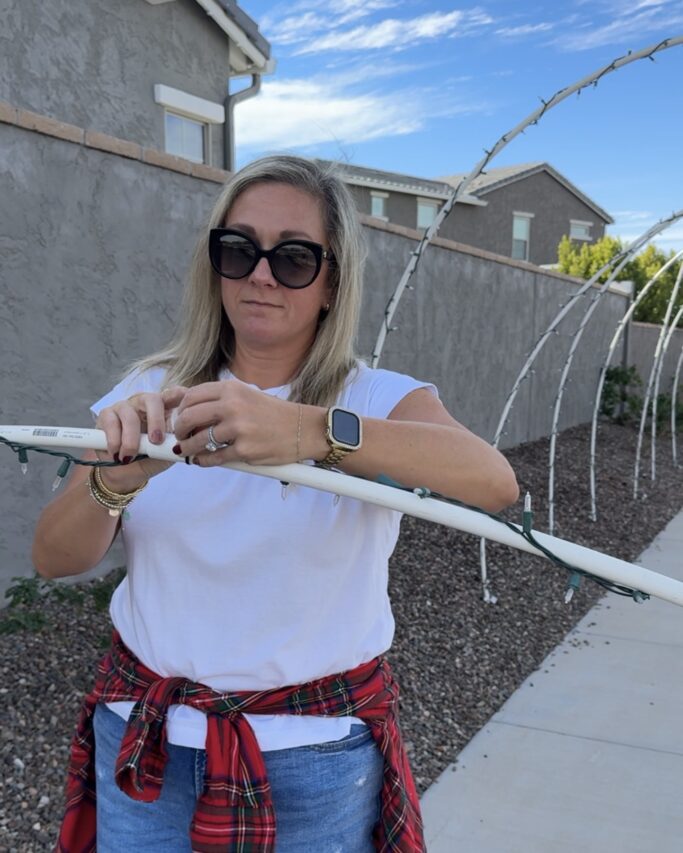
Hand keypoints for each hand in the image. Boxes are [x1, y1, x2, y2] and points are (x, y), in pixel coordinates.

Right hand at [95, 386, 187, 487]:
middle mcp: (145, 404)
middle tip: (156, 441)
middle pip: (152, 400)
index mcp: (164, 410)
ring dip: (131, 439)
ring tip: (130, 457)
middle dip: (155, 420)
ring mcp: (125, 407)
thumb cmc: (149, 459)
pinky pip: (111, 423)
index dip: (179, 394)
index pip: (174, 395)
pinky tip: (117, 454)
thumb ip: (175, 445)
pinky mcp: (106, 414)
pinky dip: (114, 441)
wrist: (125, 473)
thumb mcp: (166, 454)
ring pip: (129, 415)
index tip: (184, 398)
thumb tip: (186, 442)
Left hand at [172, 380, 311, 466]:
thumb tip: (191, 412)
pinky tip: (203, 460)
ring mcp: (238, 429)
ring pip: (199, 440)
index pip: (192, 396)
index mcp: (232, 389)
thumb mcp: (247, 396)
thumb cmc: (274, 414)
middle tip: (180, 437)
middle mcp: (233, 405)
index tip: (180, 419)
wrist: (303, 429)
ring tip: (187, 451)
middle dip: (179, 430)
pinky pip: (214, 457)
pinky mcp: (245, 450)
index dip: (180, 409)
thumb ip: (222, 400)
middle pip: (189, 417)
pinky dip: (204, 461)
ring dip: (188, 448)